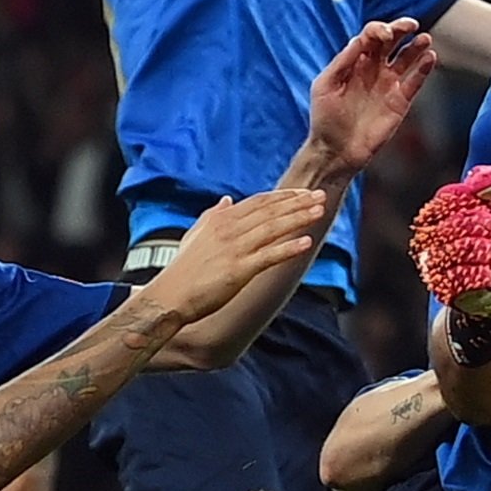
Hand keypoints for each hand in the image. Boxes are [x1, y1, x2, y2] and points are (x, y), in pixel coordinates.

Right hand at [134, 188, 333, 332]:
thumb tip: (226, 200)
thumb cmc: (182, 270)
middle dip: (297, 203)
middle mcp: (229, 229)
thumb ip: (212, 215)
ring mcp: (234, 249)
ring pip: (273, 229)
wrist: (170, 296)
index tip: (303, 194)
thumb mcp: (195, 235)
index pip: (259, 202)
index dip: (283, 197)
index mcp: (221, 220)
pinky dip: (288, 248)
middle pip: (270, 211)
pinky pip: (269, 256)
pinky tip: (306, 242)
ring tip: (319, 212)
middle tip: (320, 196)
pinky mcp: (238, 270)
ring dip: (298, 219)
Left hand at [304, 19, 439, 173]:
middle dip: (401, 29)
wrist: (335, 151)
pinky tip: (429, 58)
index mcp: (354, 62)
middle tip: (411, 25)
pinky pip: (415, 80)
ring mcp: (387, 85)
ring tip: (425, 39)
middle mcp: (372, 70)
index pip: (371, 37)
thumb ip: (342, 61)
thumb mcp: (325, 85)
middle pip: (392, 42)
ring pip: (407, 58)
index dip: (378, 30)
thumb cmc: (325, 119)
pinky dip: (424, 68)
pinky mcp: (400, 102)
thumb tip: (359, 40)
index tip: (384, 34)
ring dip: (417, 46)